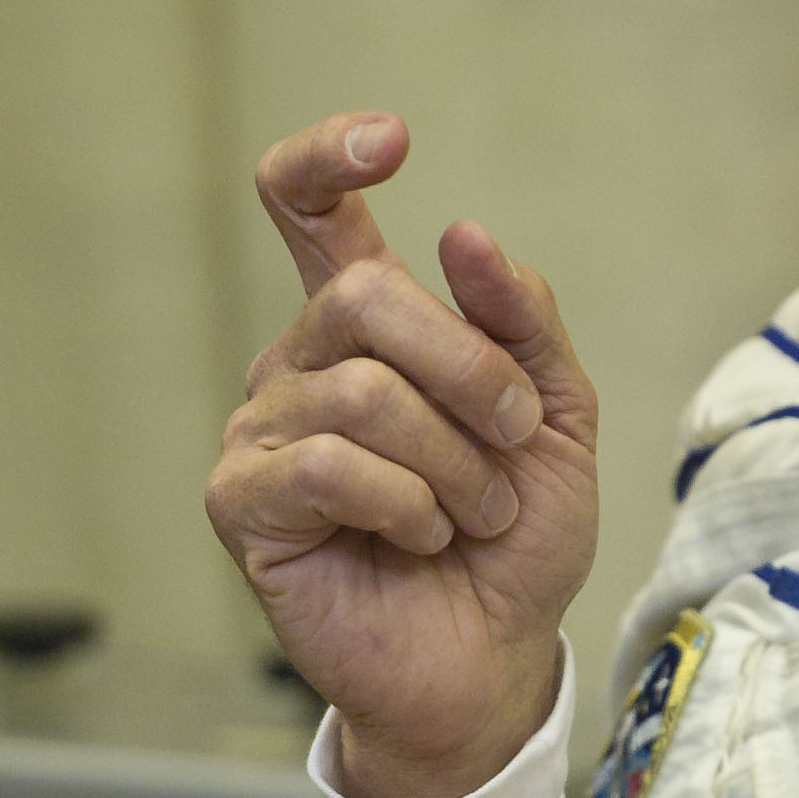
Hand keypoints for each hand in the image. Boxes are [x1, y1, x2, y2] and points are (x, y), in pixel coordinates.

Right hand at [205, 113, 598, 797]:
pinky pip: (327, 463)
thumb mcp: (556, 417)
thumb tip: (461, 232)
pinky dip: (405, 504)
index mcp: (366, 327)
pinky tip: (421, 538)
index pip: (307, 209)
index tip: (389, 141)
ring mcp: (262, 429)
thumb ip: (522, 320)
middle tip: (518, 442)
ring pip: (361, 390)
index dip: (328, 157)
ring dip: (454, 462)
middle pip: (367, 294)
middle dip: (472, 369)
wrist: (495, 656)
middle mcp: (301, 361)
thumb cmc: (515, 537)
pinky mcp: (242, 501)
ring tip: (475, 514)